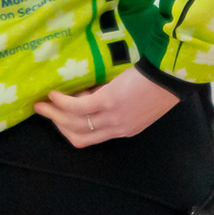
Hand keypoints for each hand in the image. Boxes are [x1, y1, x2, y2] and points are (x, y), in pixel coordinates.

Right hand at [34, 67, 179, 148]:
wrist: (172, 76)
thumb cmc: (159, 84)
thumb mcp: (137, 101)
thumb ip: (116, 102)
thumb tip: (91, 91)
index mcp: (123, 130)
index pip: (89, 138)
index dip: (69, 129)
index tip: (57, 116)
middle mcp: (116, 129)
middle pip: (77, 136)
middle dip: (56, 124)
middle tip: (41, 111)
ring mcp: (112, 117)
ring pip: (74, 123)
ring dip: (54, 114)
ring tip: (41, 103)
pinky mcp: (109, 101)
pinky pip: (79, 106)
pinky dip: (63, 102)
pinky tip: (53, 93)